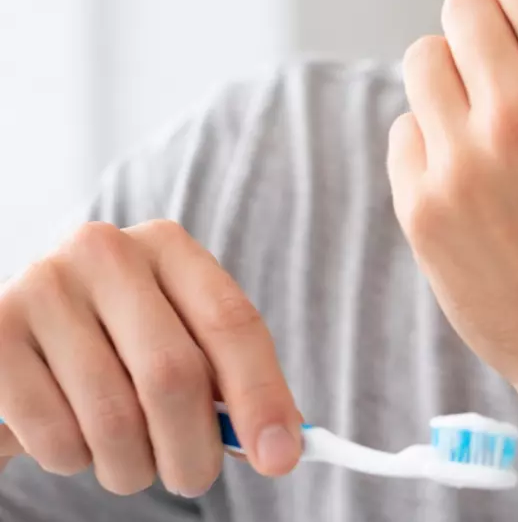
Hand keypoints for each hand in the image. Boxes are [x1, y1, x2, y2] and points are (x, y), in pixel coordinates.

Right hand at [0, 221, 303, 496]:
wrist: (23, 342)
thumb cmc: (120, 345)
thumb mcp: (179, 341)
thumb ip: (228, 384)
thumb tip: (281, 447)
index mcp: (168, 247)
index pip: (231, 322)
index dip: (262, 395)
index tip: (282, 458)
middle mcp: (105, 252)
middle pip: (173, 374)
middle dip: (194, 448)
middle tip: (194, 480)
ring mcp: (42, 289)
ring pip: (113, 418)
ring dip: (132, 466)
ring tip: (130, 463)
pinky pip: (55, 435)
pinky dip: (76, 462)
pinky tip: (75, 441)